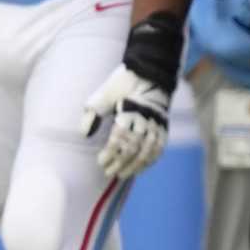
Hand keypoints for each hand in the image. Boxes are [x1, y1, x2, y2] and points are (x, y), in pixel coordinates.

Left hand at [80, 11, 181, 178]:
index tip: (100, 162)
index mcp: (131, 110)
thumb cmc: (122, 84)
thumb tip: (84, 134)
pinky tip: (139, 168)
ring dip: (135, 166)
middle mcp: (147, 120)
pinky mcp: (164, 128)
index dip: (110, 153)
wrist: (149, 74)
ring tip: (122, 174)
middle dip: (120, 162)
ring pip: (148, 152)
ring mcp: (158, 125)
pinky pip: (159, 149)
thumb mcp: (104, 93)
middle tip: (108, 172)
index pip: (121, 138)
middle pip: (134, 148)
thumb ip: (93, 112)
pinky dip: (149, 161)